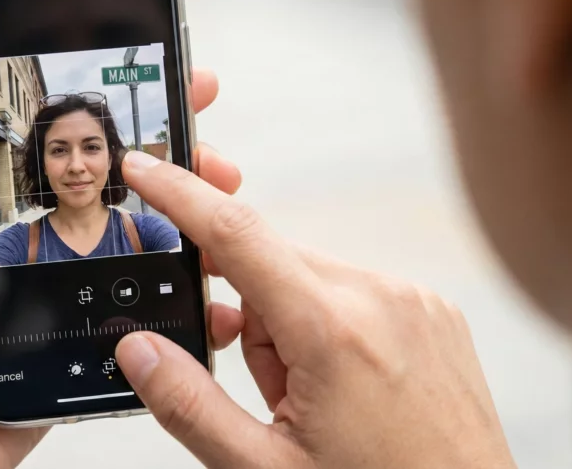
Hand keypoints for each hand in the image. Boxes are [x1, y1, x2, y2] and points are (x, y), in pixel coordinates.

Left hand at [0, 50, 245, 468]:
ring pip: (138, 238)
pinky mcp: (81, 330)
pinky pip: (140, 301)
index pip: (60, 137)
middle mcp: (30, 236)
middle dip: (175, 158)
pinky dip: (181, 289)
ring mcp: (60, 285)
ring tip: (229, 206)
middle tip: (214, 150)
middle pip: (115, 184)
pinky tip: (214, 282)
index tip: (162, 77)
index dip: (113, 106)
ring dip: (191, 218)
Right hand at [115, 151, 516, 468]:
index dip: (180, 192)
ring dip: (290, 326)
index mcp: (332, 331)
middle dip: (249, 317)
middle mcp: (379, 298)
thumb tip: (139, 350)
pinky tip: (347, 386)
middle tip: (272, 391)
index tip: (144, 167)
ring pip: (309, 281)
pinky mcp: (432, 310)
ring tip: (316, 400)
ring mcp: (413, 301)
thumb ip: (190, 404)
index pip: (236, 234)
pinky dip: (330, 326)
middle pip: (269, 268)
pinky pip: (352, 293)